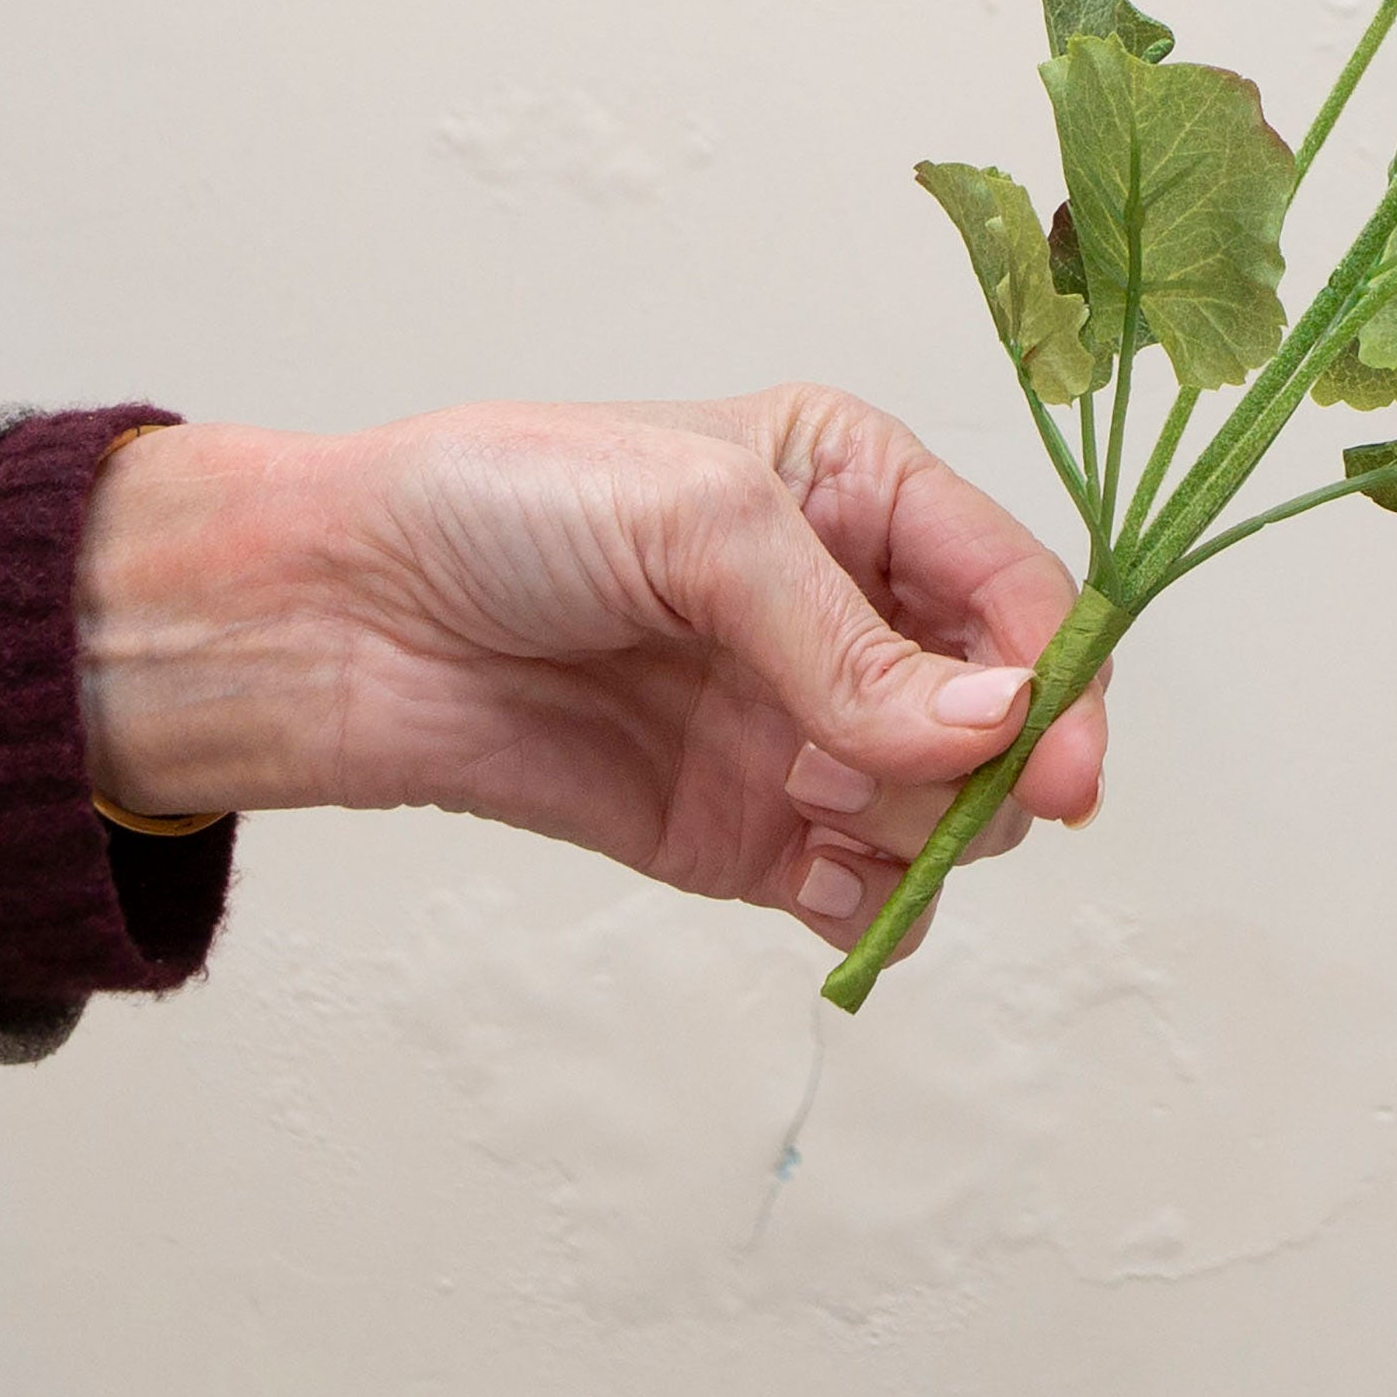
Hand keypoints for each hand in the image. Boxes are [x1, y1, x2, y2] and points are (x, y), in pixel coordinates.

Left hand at [72, 387, 1109, 959]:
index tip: (1063, 769)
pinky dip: (870, 909)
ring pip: (949, 813)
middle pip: (1006, 716)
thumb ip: (849, 640)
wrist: (333, 621)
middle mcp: (847, 607)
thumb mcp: (695, 527)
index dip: (1059, 676)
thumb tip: (994, 731)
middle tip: (889, 781)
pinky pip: (866, 894)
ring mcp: (802, 730)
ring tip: (808, 804)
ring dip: (917, 832)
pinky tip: (810, 885)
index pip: (1017, 588)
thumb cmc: (495, 509)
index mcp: (857, 487)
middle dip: (984, 764)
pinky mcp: (744, 832)